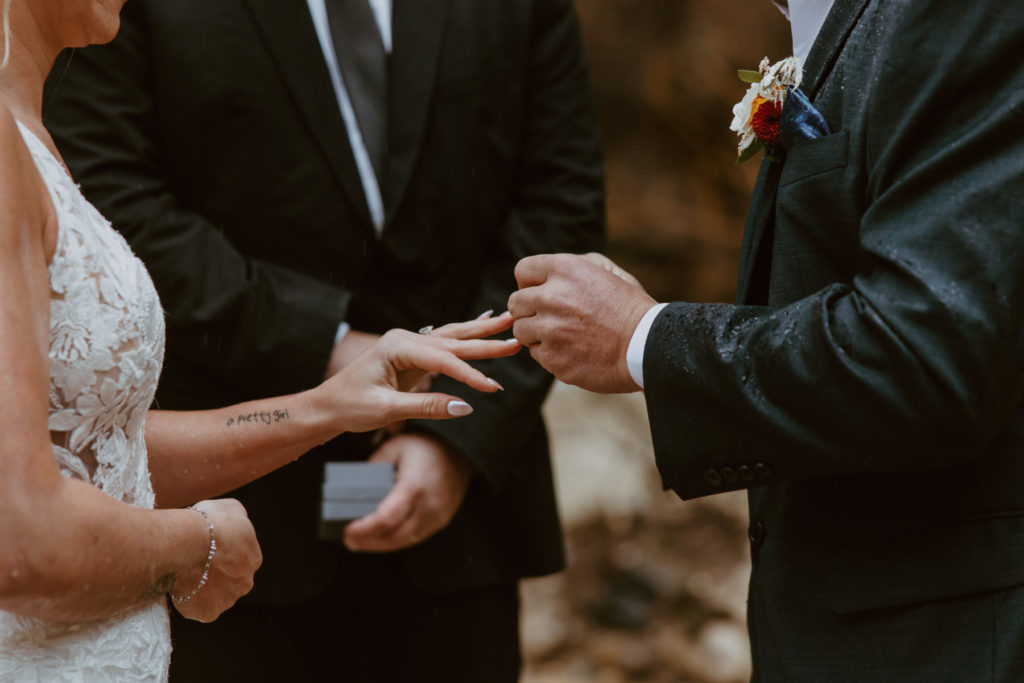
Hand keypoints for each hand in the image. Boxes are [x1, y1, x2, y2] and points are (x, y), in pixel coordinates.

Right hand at [172, 498, 261, 622]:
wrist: (188, 542)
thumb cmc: (209, 522)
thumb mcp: (231, 509)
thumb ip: (237, 520)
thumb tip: (237, 522)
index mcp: (254, 559)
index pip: (240, 560)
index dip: (222, 555)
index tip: (207, 549)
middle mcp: (245, 582)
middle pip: (229, 581)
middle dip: (215, 574)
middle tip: (195, 563)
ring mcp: (227, 600)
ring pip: (215, 597)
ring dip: (203, 589)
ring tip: (185, 575)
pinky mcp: (208, 612)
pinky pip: (197, 609)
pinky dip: (189, 601)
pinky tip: (180, 587)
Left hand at [313, 313, 519, 432]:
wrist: (328, 405)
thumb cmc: (350, 407)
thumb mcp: (386, 410)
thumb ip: (427, 406)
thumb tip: (465, 407)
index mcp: (396, 346)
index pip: (443, 360)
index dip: (469, 375)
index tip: (493, 387)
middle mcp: (404, 338)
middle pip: (453, 341)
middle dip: (486, 342)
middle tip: (517, 338)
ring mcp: (409, 343)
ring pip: (453, 337)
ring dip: (481, 333)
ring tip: (508, 321)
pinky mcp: (413, 353)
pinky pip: (446, 345)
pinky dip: (467, 337)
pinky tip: (483, 324)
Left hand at [344, 433, 472, 552]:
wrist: (460, 452)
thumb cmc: (424, 447)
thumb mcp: (394, 446)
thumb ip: (373, 466)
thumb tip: (354, 488)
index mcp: (414, 485)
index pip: (387, 517)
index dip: (365, 529)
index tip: (348, 529)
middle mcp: (428, 506)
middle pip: (394, 535)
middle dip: (368, 541)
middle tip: (347, 539)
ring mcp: (436, 517)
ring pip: (404, 541)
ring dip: (379, 545)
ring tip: (358, 542)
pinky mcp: (440, 522)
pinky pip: (414, 538)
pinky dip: (394, 540)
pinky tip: (379, 538)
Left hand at [508, 253, 655, 392]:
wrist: (648, 347)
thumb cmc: (630, 307)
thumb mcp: (607, 271)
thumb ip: (572, 267)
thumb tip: (542, 275)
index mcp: (565, 269)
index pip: (523, 270)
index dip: (529, 282)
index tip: (540, 292)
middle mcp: (552, 297)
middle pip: (516, 302)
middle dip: (529, 310)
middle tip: (550, 317)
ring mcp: (550, 329)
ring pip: (521, 330)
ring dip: (536, 334)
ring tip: (563, 335)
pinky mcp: (552, 357)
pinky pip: (536, 354)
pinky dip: (550, 354)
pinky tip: (573, 351)